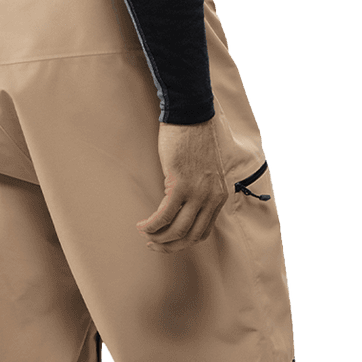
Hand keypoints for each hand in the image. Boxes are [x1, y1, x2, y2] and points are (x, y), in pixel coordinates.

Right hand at [137, 117, 226, 252]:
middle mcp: (211, 197)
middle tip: (154, 245)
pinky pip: (164, 215)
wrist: (191, 116)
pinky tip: (142, 225)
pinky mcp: (180, 184)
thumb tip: (181, 203)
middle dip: (170, 245)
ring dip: (159, 238)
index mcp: (219, 195)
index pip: (204, 231)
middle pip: (191, 235)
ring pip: (178, 229)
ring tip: (145, 235)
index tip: (169, 241)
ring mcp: (197, 192)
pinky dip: (152, 225)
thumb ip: (200, 189)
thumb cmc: (195, 138)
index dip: (185, 242)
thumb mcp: (206, 170)